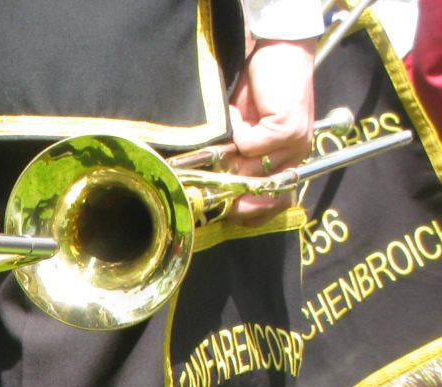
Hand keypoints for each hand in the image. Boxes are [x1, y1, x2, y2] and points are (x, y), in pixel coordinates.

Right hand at [227, 38, 314, 221]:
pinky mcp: (288, 130)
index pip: (270, 205)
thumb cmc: (258, 93)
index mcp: (287, 164)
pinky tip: (241, 113)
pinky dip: (236, 130)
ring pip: (247, 168)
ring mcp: (294, 146)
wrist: (280, 53)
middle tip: (213, 163)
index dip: (245, 212)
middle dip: (227, 178)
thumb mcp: (243, 135)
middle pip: (251, 189)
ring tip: (232, 127)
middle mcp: (295, 159)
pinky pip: (248, 145)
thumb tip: (211, 193)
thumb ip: (236, 161)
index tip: (224, 208)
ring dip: (230, 150)